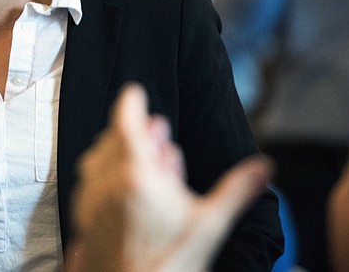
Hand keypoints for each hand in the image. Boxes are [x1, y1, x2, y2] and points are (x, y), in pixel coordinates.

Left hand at [67, 84, 270, 271]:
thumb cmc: (169, 264)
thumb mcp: (210, 225)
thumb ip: (237, 190)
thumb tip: (264, 167)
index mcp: (136, 176)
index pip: (125, 122)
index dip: (130, 102)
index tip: (136, 92)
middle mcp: (107, 183)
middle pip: (114, 139)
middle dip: (135, 130)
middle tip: (157, 132)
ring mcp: (91, 201)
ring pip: (99, 159)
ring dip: (121, 151)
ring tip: (148, 162)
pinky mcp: (84, 218)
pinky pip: (92, 183)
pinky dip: (108, 174)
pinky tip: (129, 188)